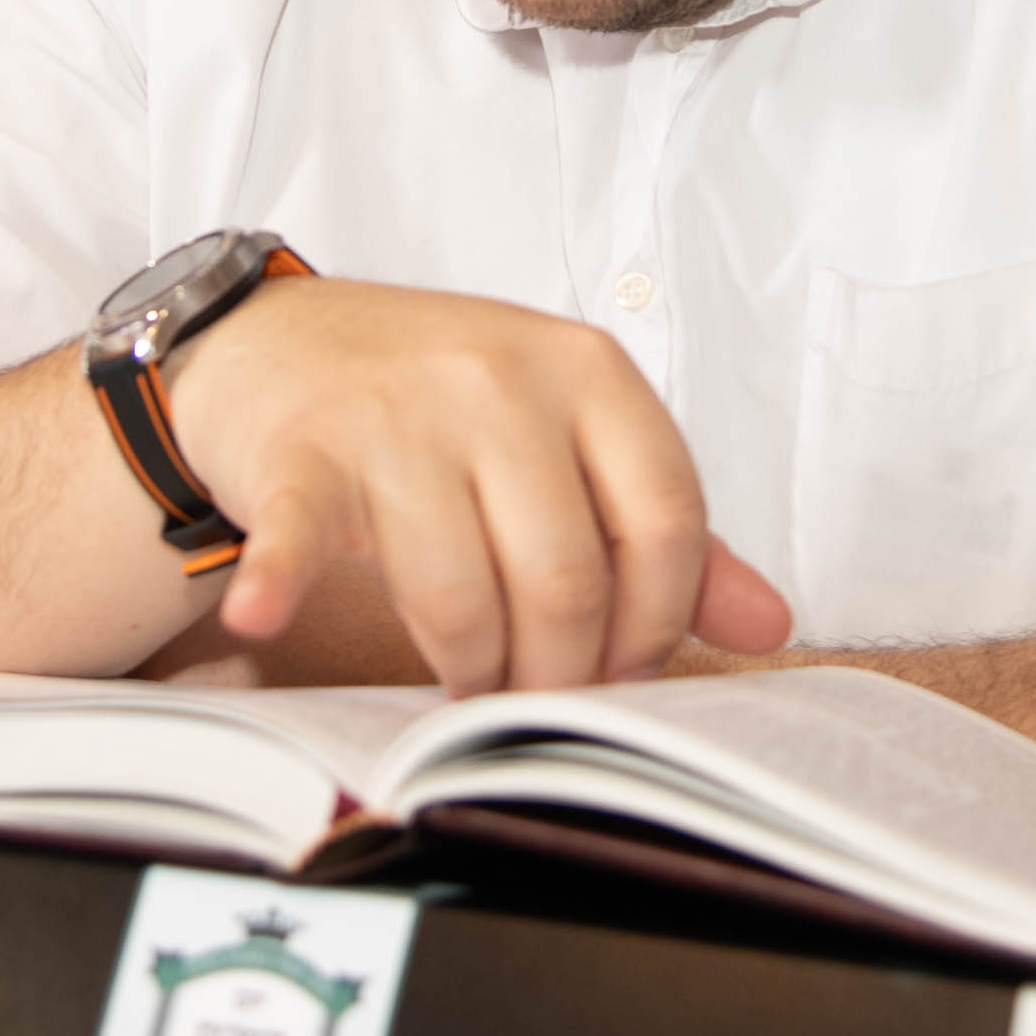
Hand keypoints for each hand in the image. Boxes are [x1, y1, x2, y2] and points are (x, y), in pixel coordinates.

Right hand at [164, 275, 792, 693]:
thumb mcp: (568, 433)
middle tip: (537, 695)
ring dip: (469, 670)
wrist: (282, 340)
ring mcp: (397, 414)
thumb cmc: (438, 399)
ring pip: (459, 594)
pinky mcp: (303, 451)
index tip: (625, 667)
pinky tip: (265, 616)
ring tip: (466, 678)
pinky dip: (283, 582)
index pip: (667, 521)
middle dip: (560, 671)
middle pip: (567, 579)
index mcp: (587, 370)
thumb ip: (663, 527)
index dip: (658, 622)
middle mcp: (499, 379)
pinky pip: (303, 532)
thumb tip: (769, 625)